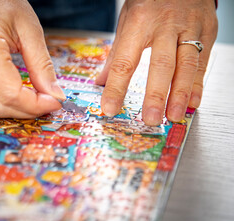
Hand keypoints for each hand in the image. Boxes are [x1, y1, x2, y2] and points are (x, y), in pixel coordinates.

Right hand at [0, 0, 65, 117]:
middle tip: (50, 103)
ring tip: (38, 99)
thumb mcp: (29, 28)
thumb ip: (42, 65)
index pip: (10, 92)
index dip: (35, 104)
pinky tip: (20, 94)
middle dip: (28, 110)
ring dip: (18, 109)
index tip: (55, 102)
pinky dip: (6, 101)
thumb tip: (55, 96)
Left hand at [96, 0, 217, 125]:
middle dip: (156, 96)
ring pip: (186, 65)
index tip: (110, 108)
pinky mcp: (208, 30)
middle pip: (161, 65)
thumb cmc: (148, 1)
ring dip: (180, 94)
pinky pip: (203, 61)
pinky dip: (198, 84)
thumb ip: (117, 54)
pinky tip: (192, 103)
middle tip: (151, 119)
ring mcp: (189, 27)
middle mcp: (165, 24)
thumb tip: (102, 82)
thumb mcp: (127, 22)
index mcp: (139, 21)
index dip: (117, 87)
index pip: (125, 61)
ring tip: (173, 116)